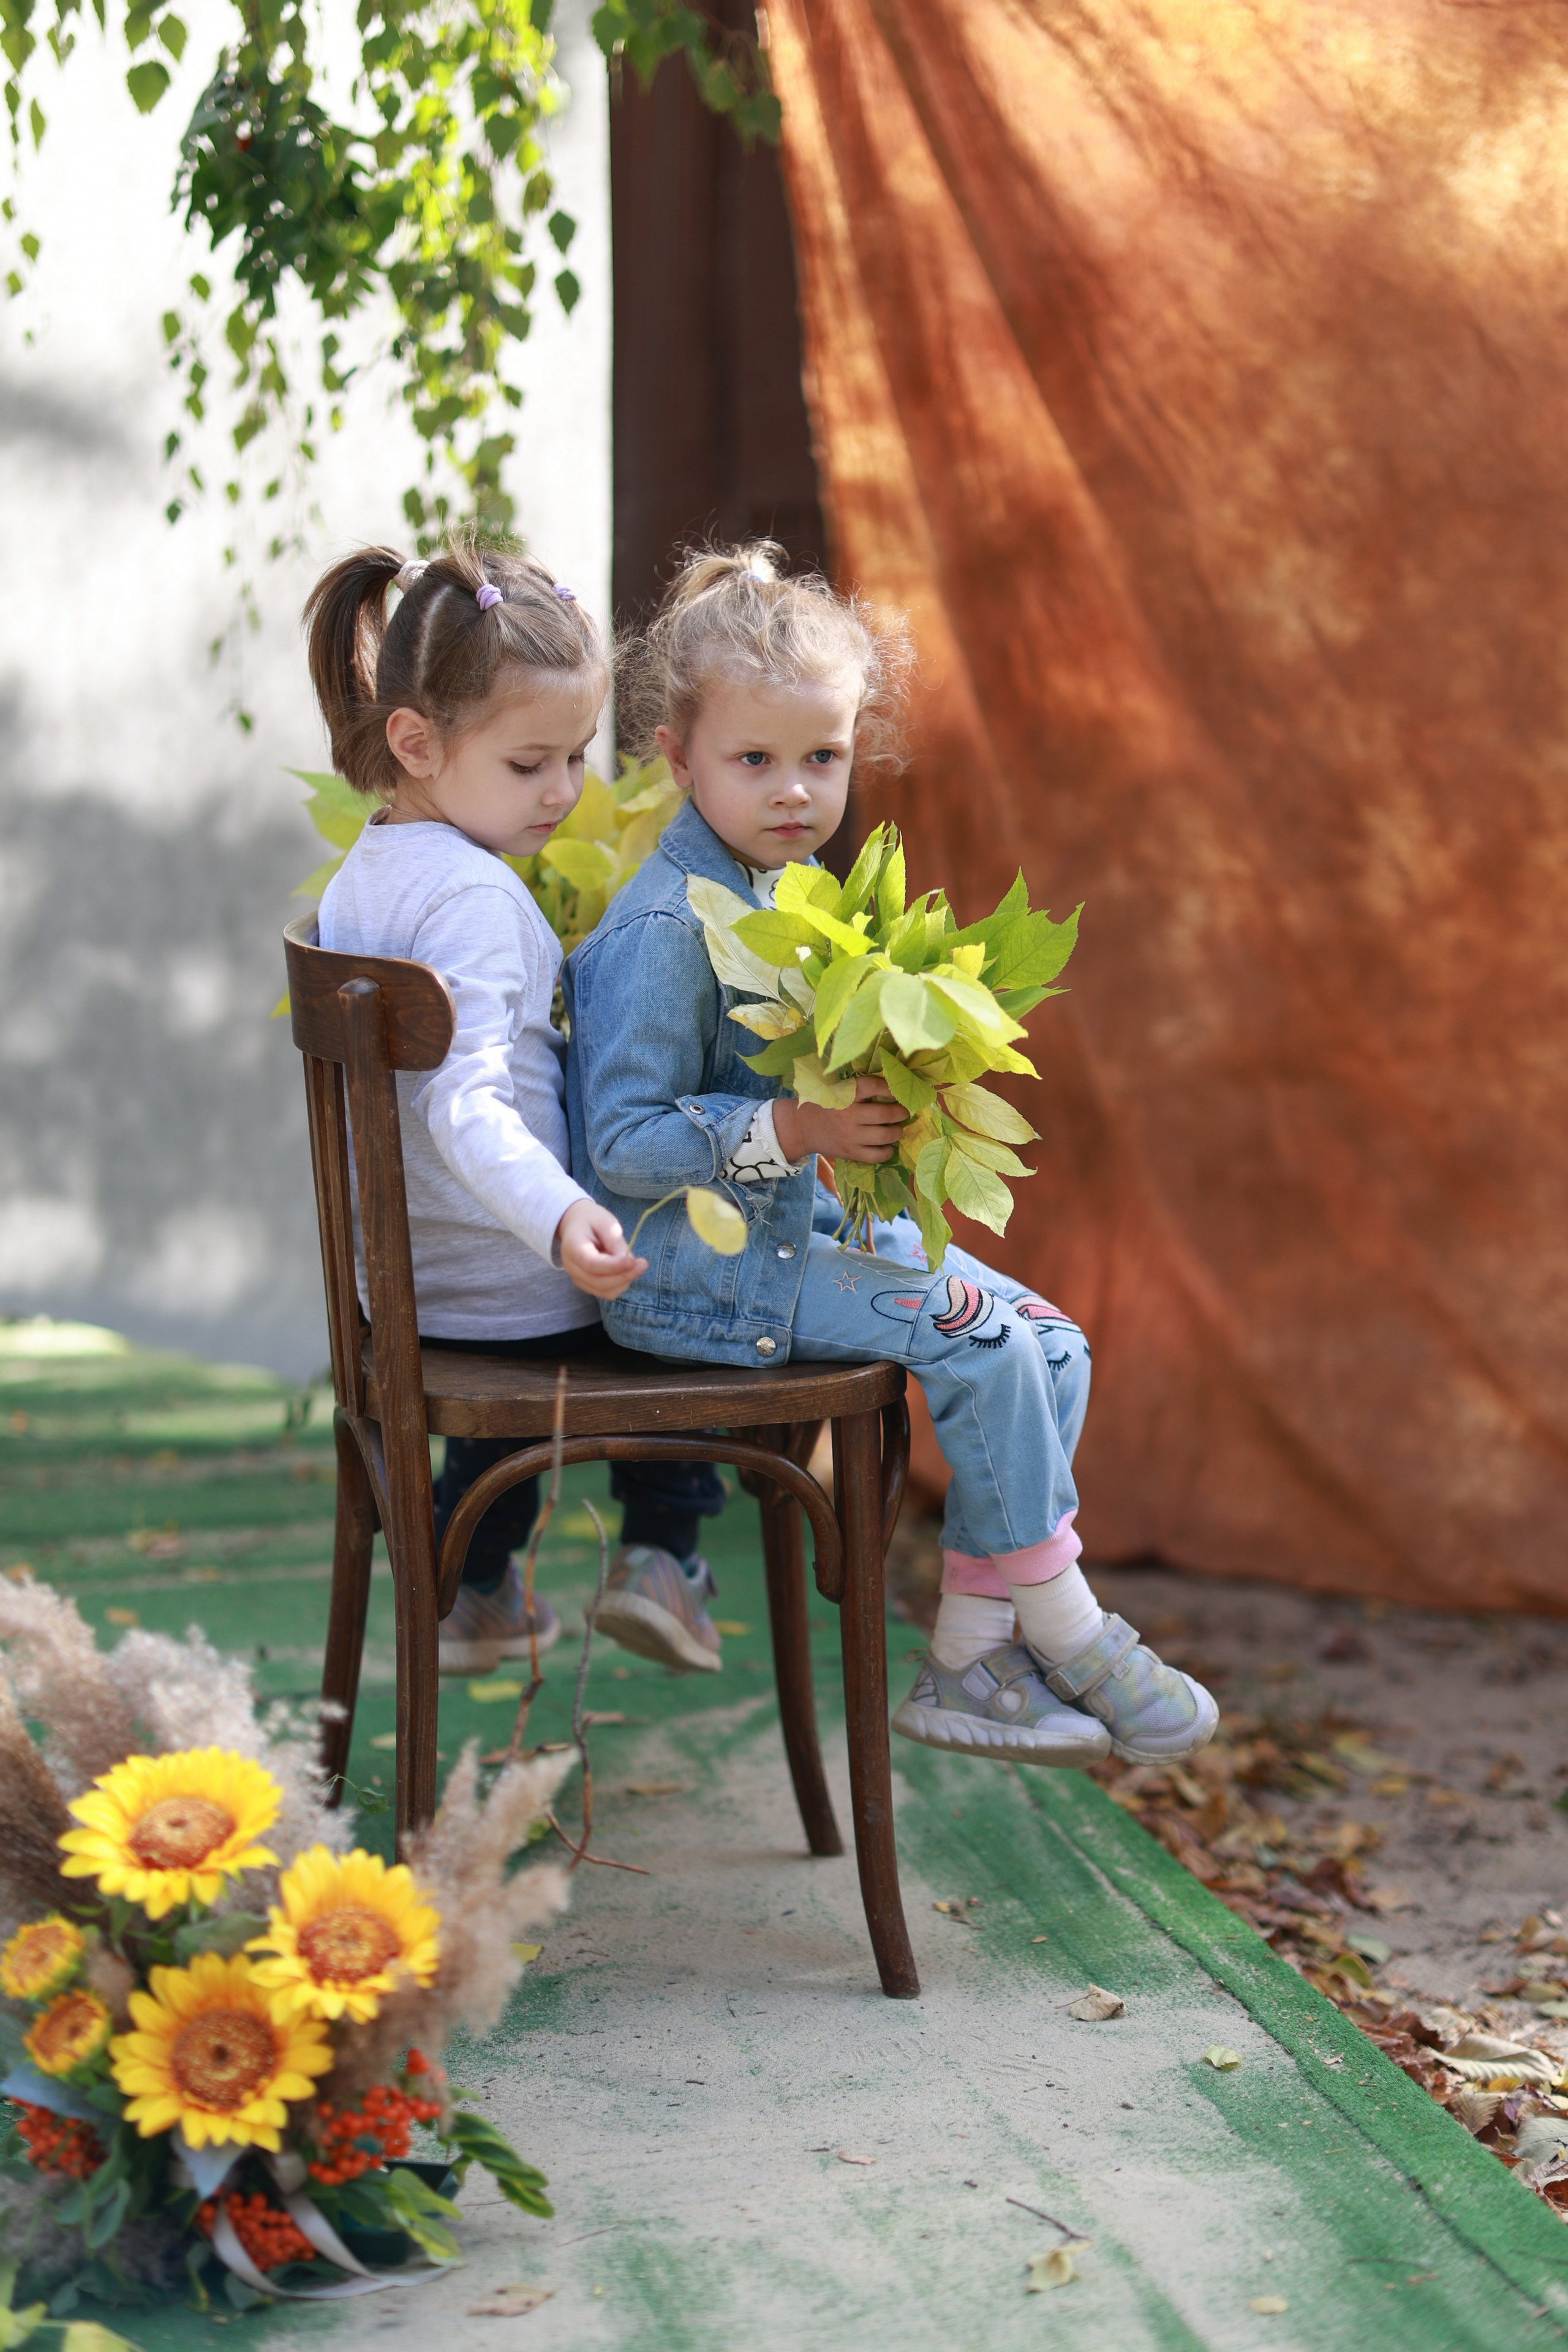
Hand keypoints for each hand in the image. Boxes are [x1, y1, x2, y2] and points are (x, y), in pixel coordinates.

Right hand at [556, 1199, 646, 1298]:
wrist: (576, 1224)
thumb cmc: (592, 1220)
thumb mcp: (605, 1222)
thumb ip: (615, 1241)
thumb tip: (628, 1262)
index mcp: (572, 1246)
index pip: (590, 1263)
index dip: (613, 1266)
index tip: (633, 1261)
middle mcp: (571, 1266)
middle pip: (597, 1282)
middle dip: (624, 1276)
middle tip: (643, 1263)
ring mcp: (577, 1278)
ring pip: (604, 1291)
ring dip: (624, 1280)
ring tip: (634, 1263)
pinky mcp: (587, 1285)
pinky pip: (606, 1292)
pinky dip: (620, 1283)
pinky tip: (626, 1269)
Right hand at [773, 1074, 906, 1165]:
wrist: (801, 1126)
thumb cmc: (824, 1103)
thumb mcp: (837, 1088)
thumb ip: (859, 1087)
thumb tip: (893, 1087)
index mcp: (845, 1094)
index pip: (875, 1086)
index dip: (891, 1088)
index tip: (897, 1092)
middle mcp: (849, 1115)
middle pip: (886, 1113)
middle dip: (901, 1112)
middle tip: (904, 1111)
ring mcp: (850, 1136)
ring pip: (886, 1135)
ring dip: (897, 1131)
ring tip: (897, 1128)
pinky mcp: (850, 1152)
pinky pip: (877, 1155)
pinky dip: (888, 1151)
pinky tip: (887, 1146)